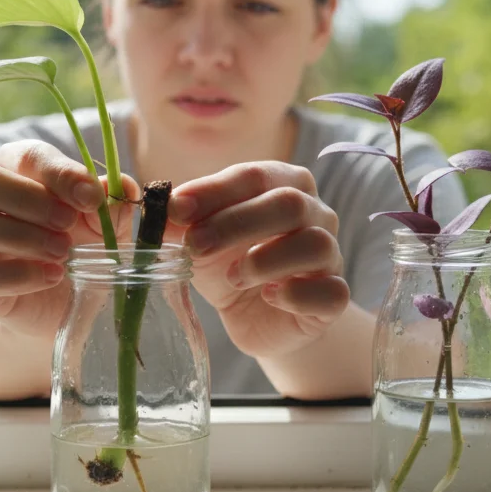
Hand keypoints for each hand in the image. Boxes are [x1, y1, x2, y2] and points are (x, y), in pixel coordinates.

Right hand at [0, 140, 135, 337]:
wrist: (74, 304)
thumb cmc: (87, 248)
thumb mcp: (110, 225)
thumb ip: (114, 204)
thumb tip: (121, 190)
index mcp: (20, 172)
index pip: (24, 155)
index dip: (58, 173)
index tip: (91, 197)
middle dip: (26, 198)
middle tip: (67, 223)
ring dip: (20, 236)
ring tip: (63, 253)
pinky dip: (20, 275)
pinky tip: (53, 276)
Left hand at [165, 161, 349, 359]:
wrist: (255, 316)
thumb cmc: (228, 264)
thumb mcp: (197, 238)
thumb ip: (178, 221)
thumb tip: (156, 207)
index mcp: (283, 184)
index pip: (254, 175)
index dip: (213, 190)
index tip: (176, 208)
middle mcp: (316, 213)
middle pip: (289, 203)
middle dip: (235, 224)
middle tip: (195, 247)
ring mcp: (331, 255)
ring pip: (315, 244)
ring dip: (265, 260)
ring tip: (233, 278)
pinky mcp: (334, 297)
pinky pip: (330, 292)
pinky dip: (295, 294)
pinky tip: (269, 297)